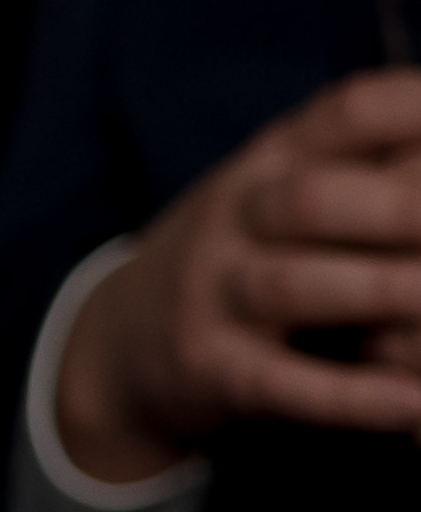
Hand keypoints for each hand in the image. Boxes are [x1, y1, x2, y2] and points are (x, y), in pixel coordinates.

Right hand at [57, 69, 420, 480]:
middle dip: (404, 210)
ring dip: (385, 293)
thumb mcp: (288, 196)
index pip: (347, 114)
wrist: (119, 342)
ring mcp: (215, 293)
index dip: (417, 109)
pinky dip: (349, 398)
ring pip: (293, 287)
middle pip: (311, 198)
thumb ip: (373, 171)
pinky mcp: (211, 369)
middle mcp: (237, 217)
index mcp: (274, 164)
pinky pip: (280, 384)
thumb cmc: (246, 260)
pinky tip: (414, 403)